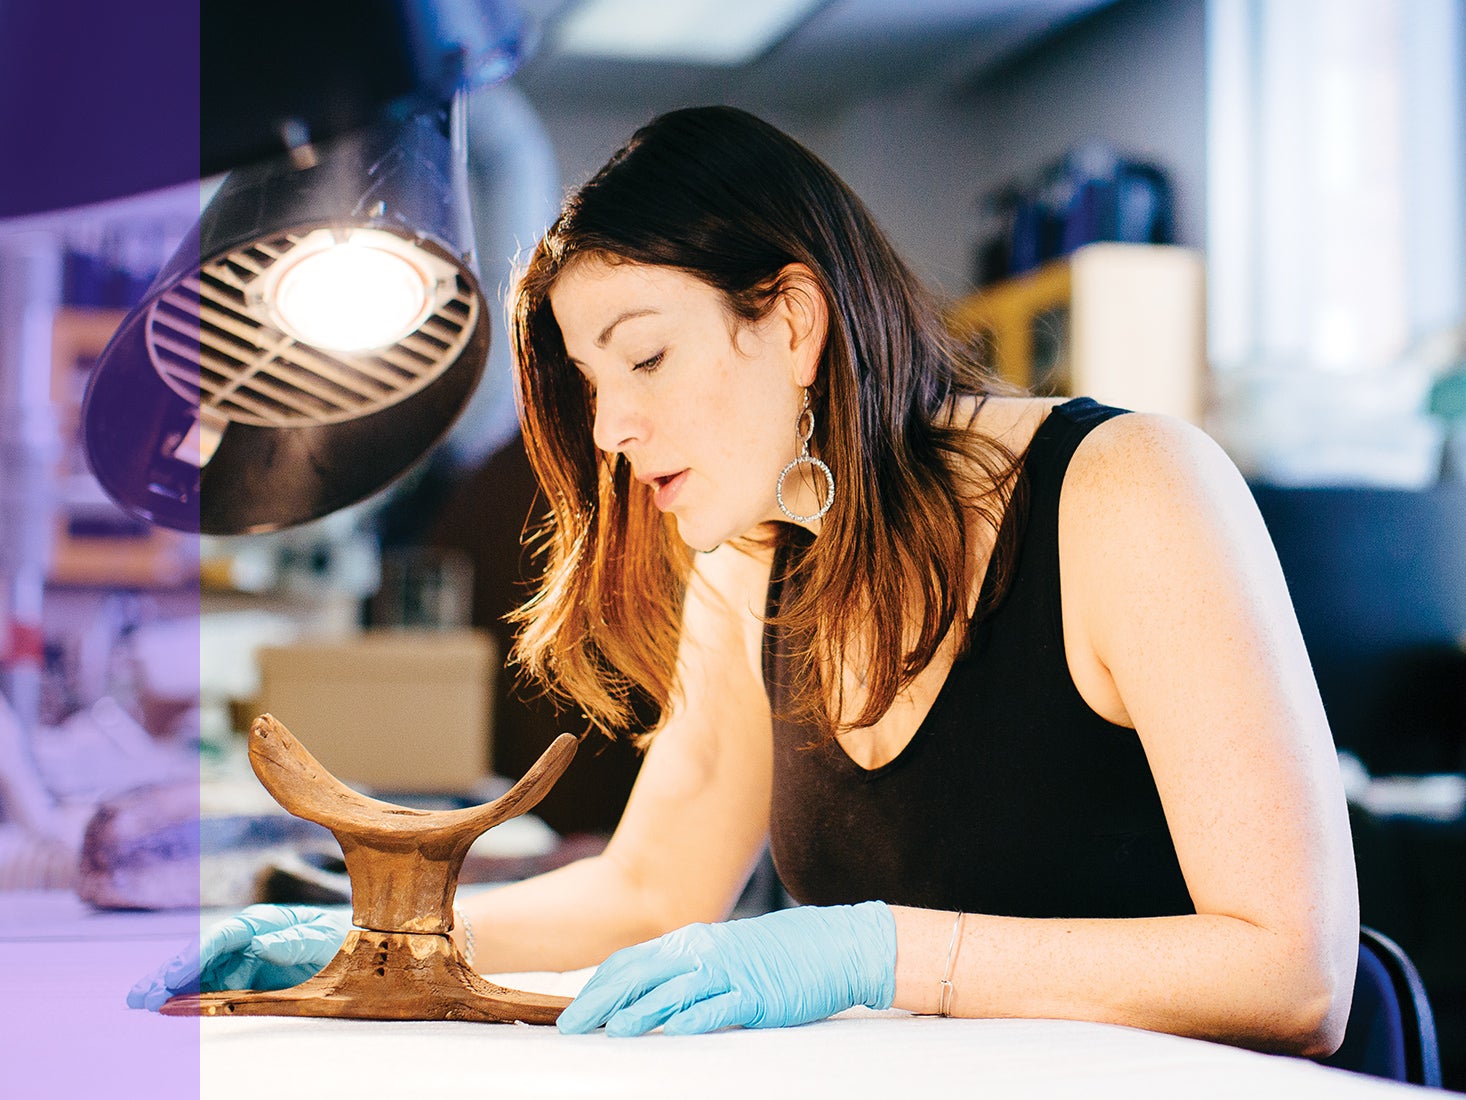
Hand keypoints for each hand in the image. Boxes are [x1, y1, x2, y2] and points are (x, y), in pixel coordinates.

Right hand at [126, 904, 349, 1010]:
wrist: (352, 948)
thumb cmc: (338, 938)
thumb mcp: (324, 938)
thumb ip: (294, 940)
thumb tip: (261, 943)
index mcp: (263, 923)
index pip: (224, 936)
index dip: (198, 955)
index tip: (175, 975)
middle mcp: (245, 940)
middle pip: (202, 955)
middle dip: (171, 973)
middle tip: (142, 995)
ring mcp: (241, 961)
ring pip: (199, 973)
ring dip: (169, 986)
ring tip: (139, 1000)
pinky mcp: (241, 980)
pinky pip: (209, 989)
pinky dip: (185, 997)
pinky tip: (163, 1007)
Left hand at [556, 901, 895, 1036]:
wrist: (831, 945)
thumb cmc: (774, 954)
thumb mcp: (720, 954)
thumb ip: (683, 970)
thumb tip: (641, 994)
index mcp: (690, 942)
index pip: (630, 962)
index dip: (597, 987)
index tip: (572, 1012)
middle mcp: (702, 953)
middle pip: (640, 975)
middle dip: (601, 1003)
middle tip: (571, 1027)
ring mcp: (729, 973)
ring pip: (673, 991)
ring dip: (638, 1012)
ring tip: (611, 1032)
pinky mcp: (756, 995)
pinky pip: (718, 1006)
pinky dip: (692, 1018)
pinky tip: (671, 1031)